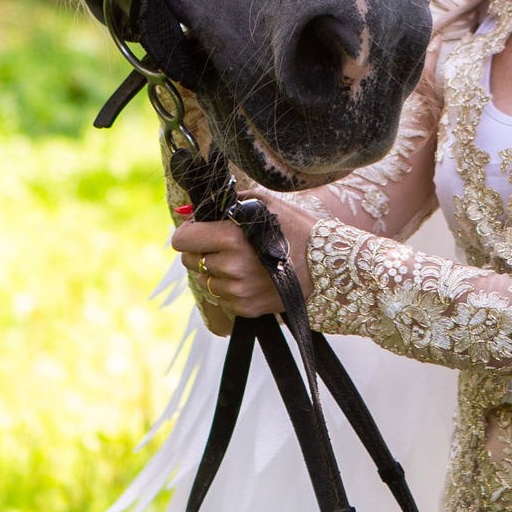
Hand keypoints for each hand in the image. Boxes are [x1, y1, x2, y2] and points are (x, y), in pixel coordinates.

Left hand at [169, 188, 320, 322]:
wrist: (328, 264)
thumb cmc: (295, 228)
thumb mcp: (262, 204)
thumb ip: (223, 203)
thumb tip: (189, 211)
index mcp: (232, 237)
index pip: (183, 239)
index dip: (188, 232)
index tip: (199, 230)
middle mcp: (232, 266)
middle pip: (189, 260)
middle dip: (201, 251)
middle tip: (224, 245)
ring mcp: (239, 291)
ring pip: (204, 280)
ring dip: (215, 271)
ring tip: (242, 261)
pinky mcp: (246, 309)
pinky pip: (220, 298)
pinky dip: (229, 288)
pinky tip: (250, 277)